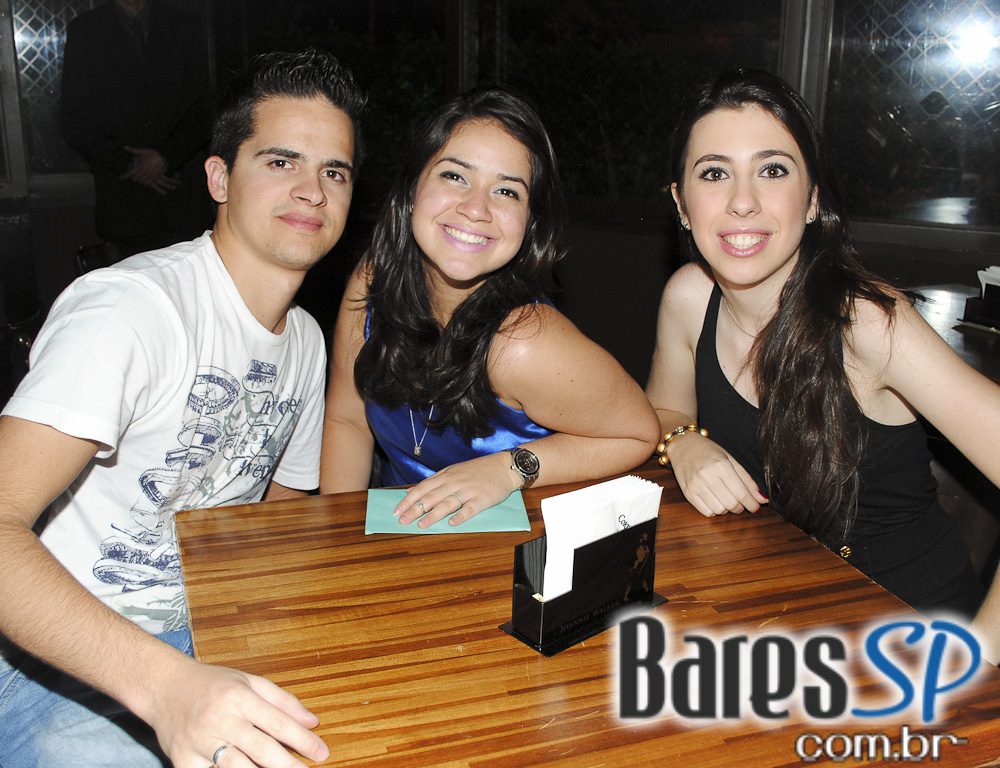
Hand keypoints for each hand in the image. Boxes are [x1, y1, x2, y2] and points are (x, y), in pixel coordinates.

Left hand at [121, 147, 178, 193]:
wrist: (166, 158)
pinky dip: (144, 182)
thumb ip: (134, 150)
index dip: (124, 176)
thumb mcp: (143, 151)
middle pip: (135, 179)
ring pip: (141, 182)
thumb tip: (125, 147)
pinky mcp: (155, 178)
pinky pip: (148, 183)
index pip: (130, 173)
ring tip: (138, 178)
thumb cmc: (154, 154)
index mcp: (140, 166)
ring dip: (139, 180)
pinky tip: (144, 181)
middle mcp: (144, 172)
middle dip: (132, 177)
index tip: (120, 178)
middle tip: (132, 175)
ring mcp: (150, 176)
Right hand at [145, 656, 328, 767]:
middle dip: (288, 766)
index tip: (322, 753)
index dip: (303, 740)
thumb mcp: (249, 681)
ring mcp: (199, 741)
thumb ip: (283, 701)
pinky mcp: (182, 759)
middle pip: (261, 749)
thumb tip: (313, 721)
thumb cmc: (210, 683)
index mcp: (239, 696)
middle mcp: (220, 718)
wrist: (163, 686)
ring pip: (236, 767)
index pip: (278, 722)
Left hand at [394, 452, 521, 527]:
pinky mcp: (482, 499)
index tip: (396, 510)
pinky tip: (452, 523)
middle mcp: (455, 482)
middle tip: (402, 520)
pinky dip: (461, 516)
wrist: (504, 466)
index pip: (423, 488)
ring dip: (434, 514)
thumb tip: (411, 490)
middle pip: (432, 497)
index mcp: (446, 476)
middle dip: (415, 509)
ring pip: (448, 503)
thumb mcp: (453, 471)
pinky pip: (470, 509)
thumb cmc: (477, 470)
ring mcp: (469, 491)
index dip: (408, 499)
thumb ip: (433, 481)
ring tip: (421, 524)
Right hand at [666, 432, 767, 516]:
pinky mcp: (687, 493)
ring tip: (727, 500)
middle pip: (731, 504)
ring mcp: (695, 485)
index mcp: (721, 465)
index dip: (752, 504)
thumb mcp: (731, 460)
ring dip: (727, 510)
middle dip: (741, 508)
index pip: (741, 493)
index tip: (756, 507)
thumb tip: (762, 500)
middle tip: (741, 503)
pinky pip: (706, 511)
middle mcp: (707, 475)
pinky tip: (715, 501)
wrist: (683, 445)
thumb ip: (747, 481)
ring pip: (719, 510)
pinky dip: (714, 511)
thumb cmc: (709, 451)